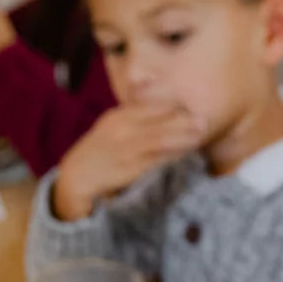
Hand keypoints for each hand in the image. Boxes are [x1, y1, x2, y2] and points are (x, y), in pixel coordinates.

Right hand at [52, 105, 204, 220]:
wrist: (77, 176)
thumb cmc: (99, 154)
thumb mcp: (111, 129)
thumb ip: (132, 118)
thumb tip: (157, 106)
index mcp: (117, 116)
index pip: (149, 106)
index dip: (172, 106)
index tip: (191, 105)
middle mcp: (121, 129)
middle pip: (157, 121)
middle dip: (182, 120)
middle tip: (204, 119)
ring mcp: (125, 148)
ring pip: (159, 139)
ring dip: (182, 136)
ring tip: (201, 133)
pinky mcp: (129, 168)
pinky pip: (156, 159)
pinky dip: (172, 154)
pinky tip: (187, 151)